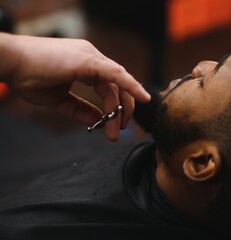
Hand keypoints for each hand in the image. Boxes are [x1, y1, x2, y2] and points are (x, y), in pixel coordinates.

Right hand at [0, 33, 150, 140]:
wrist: (9, 63)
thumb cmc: (28, 77)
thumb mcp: (61, 101)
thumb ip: (82, 110)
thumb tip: (98, 121)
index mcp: (86, 64)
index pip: (110, 85)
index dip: (115, 105)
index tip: (116, 124)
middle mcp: (92, 57)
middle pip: (118, 85)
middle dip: (122, 109)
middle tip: (120, 129)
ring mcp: (91, 56)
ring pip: (117, 84)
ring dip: (119, 109)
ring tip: (116, 130)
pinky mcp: (88, 60)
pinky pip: (116, 74)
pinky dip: (131, 85)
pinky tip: (143, 98)